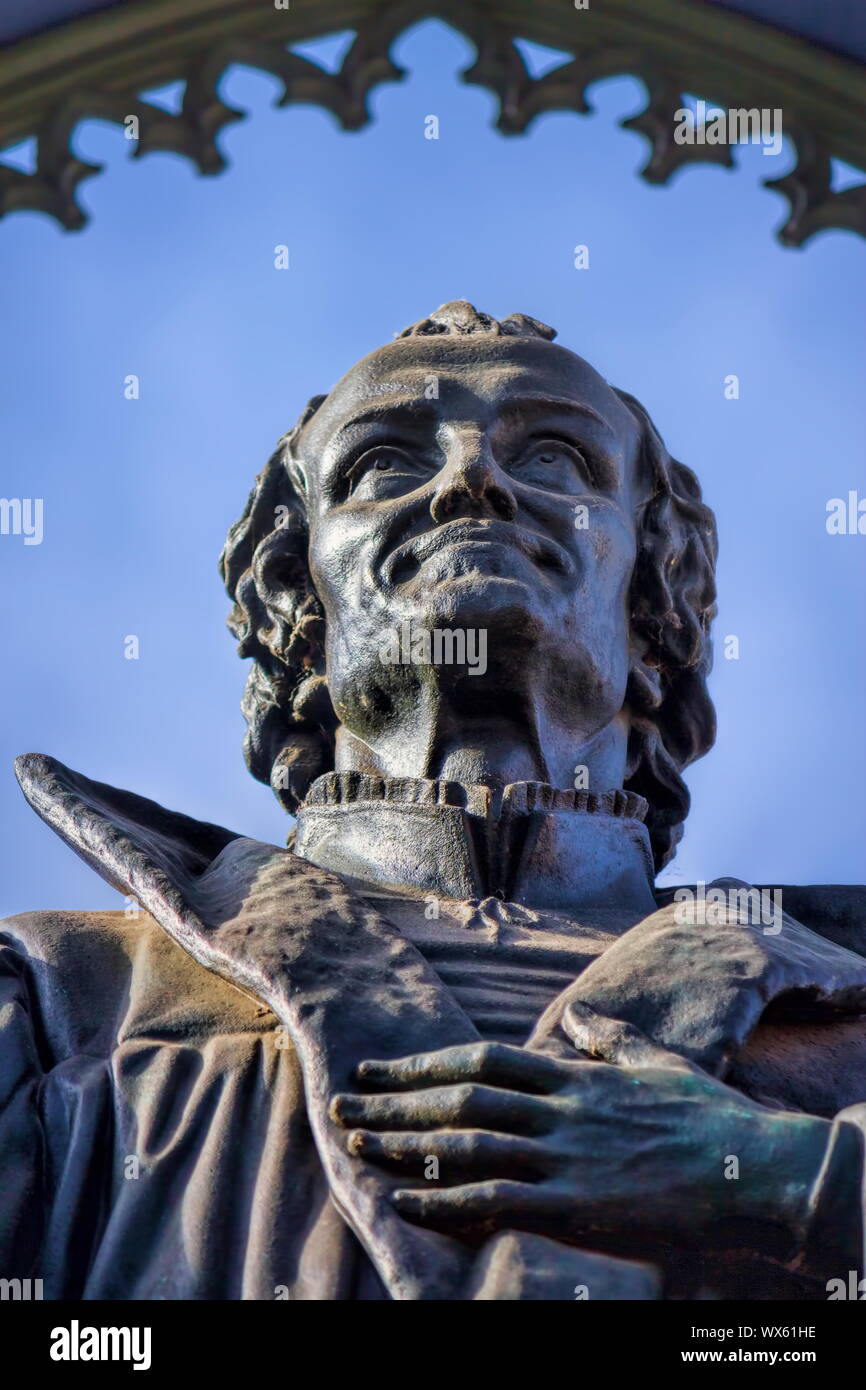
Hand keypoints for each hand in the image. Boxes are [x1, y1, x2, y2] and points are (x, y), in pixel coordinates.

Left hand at [330, 1004, 832, 1251]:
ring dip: (405, 1145)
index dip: (425, 1062)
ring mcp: (563, 1156)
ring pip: (466, 1142)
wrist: (751, 1170)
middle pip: (459, 1095)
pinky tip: (405, 1202)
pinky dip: (444, 1202)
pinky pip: (494, 1201)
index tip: (383, 1067)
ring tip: (356, 1145)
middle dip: (396, 1101)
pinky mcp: (573, 1204)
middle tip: (343, 1103)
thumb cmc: (708, 1117)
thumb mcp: (657, 1062)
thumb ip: (609, 1038)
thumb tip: (577, 1016)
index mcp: (575, 1074)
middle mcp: (558, 1108)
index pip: (482, 1058)